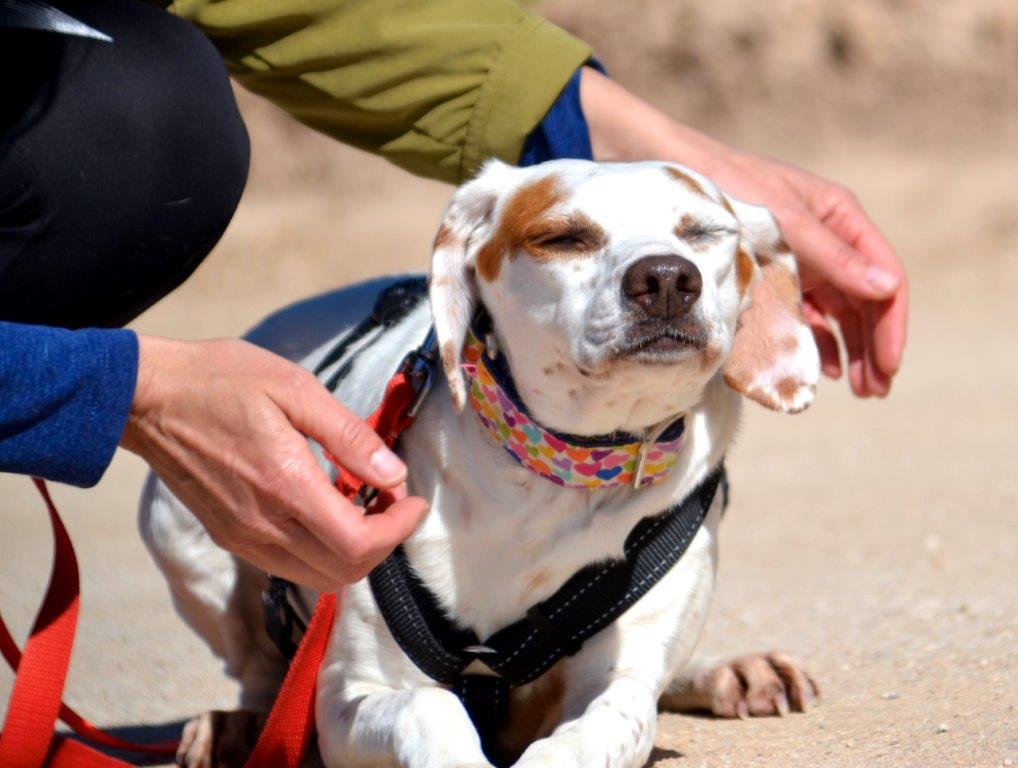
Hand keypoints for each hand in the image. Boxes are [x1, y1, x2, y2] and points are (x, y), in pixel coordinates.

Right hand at [122, 335, 427, 589]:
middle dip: (384, 543)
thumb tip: (393, 474)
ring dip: (355, 551)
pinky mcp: (231, 537)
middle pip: (345, 572)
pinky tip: (329, 509)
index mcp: (285, 486)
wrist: (144, 398)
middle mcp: (264, 526)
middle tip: (395, 502)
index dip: (399, 530)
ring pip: (319, 577)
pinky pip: (291, 565)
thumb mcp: (295, 389)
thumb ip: (348, 437)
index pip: (359, 544)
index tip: (414, 500)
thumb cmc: (220, 381)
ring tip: (367, 505)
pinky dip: (323, 551)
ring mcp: (244, 538)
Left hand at [580, 68, 906, 396]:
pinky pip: (805, 313)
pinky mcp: (774, 275)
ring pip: (839, 312)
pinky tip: (823, 367)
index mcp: (841, 219)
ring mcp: (802, 260)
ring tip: (858, 388)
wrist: (677, 179)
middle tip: (876, 390)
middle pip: (865, 301)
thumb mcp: (788, 223)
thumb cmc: (733, 188)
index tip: (889, 365)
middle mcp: (827, 240)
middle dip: (874, 346)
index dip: (890, 324)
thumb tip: (886, 288)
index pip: (884, 276)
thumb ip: (834, 257)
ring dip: (851, 349)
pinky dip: (817, 339)